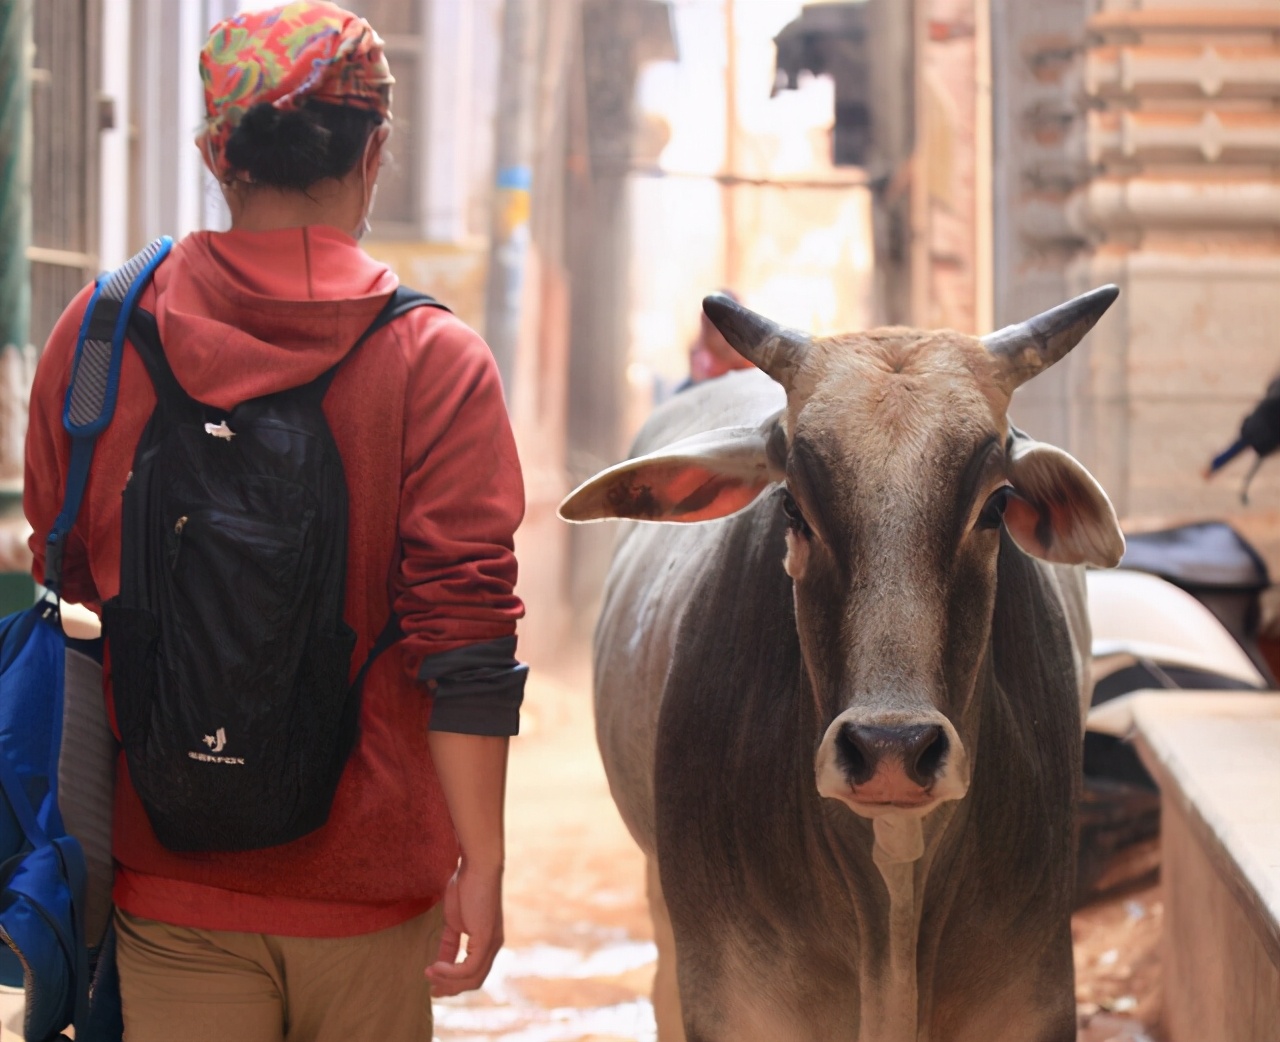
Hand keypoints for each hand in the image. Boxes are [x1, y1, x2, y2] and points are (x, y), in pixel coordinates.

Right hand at [425, 860, 503, 996]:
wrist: (477, 866)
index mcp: (487, 942)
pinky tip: (435, 966)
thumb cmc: (466, 887)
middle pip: (474, 981)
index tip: (434, 986)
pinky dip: (450, 972)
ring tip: (429, 975)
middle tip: (431, 990)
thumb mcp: (453, 922)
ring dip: (448, 981)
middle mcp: (494, 946)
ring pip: (472, 978)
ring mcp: (492, 944)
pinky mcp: (487, 939)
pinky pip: (469, 968)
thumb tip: (438, 964)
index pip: (474, 974)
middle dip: (451, 988)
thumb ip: (449, 944)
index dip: (454, 984)